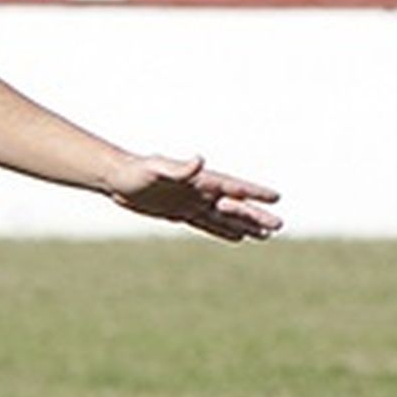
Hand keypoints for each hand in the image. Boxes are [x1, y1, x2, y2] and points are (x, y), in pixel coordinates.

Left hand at [106, 154, 281, 241]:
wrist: (117, 178)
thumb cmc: (136, 170)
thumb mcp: (157, 167)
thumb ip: (180, 168)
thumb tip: (200, 159)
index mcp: (199, 179)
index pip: (233, 187)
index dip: (254, 193)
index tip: (275, 197)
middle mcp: (199, 191)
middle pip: (234, 206)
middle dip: (255, 215)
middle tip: (279, 225)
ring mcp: (191, 202)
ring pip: (224, 217)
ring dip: (244, 225)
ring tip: (266, 235)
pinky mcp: (180, 213)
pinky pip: (207, 224)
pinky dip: (223, 230)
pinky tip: (238, 237)